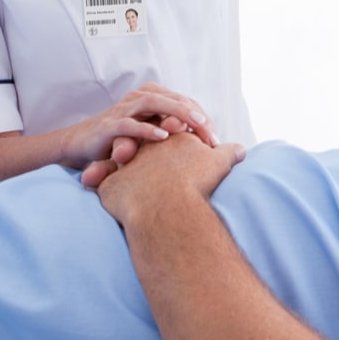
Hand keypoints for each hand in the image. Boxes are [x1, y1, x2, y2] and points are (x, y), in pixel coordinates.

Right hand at [60, 83, 217, 174]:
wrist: (83, 145)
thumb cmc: (123, 140)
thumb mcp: (152, 134)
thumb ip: (174, 131)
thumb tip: (208, 143)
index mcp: (153, 96)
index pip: (185, 102)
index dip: (203, 118)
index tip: (218, 140)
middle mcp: (140, 97)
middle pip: (175, 100)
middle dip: (196, 117)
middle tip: (213, 136)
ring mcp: (124, 109)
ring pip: (155, 104)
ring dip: (177, 114)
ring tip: (195, 126)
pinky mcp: (109, 124)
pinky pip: (130, 124)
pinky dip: (147, 129)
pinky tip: (163, 137)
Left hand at [93, 132, 245, 229]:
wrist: (168, 207)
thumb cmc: (195, 184)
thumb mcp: (219, 164)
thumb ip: (229, 153)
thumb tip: (242, 149)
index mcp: (169, 138)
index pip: (165, 132)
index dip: (167, 136)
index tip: (168, 140)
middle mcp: (146, 147)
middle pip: (139, 142)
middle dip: (137, 145)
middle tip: (137, 151)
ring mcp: (126, 165)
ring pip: (116, 160)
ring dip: (111, 162)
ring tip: (112, 165)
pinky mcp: (110, 186)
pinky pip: (101, 183)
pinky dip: (98, 182)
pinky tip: (97, 184)